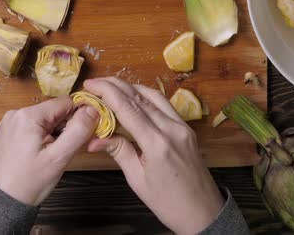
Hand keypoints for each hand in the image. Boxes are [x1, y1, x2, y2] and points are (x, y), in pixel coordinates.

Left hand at [0, 96, 98, 205]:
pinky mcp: (7, 131)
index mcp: (28, 115)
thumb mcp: (60, 157)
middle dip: (63, 127)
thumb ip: (79, 130)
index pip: (65, 103)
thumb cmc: (31, 181)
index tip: (77, 137)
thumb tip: (93, 108)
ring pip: (44, 119)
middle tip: (62, 150)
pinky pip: (32, 126)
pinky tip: (38, 153)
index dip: (76, 118)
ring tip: (49, 154)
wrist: (4, 200)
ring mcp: (9, 121)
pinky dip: (40, 136)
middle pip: (54, 110)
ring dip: (53, 132)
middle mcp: (16, 112)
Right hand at [85, 78, 224, 234]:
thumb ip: (119, 152)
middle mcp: (172, 129)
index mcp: (157, 144)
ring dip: (131, 88)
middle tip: (95, 82)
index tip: (90, 85)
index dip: (107, 92)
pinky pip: (164, 105)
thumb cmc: (168, 202)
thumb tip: (94, 139)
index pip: (128, 108)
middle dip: (115, 85)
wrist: (202, 212)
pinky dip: (146, 97)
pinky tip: (134, 98)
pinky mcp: (186, 128)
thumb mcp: (138, 179)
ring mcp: (182, 126)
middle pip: (140, 97)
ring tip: (111, 87)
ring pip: (154, 96)